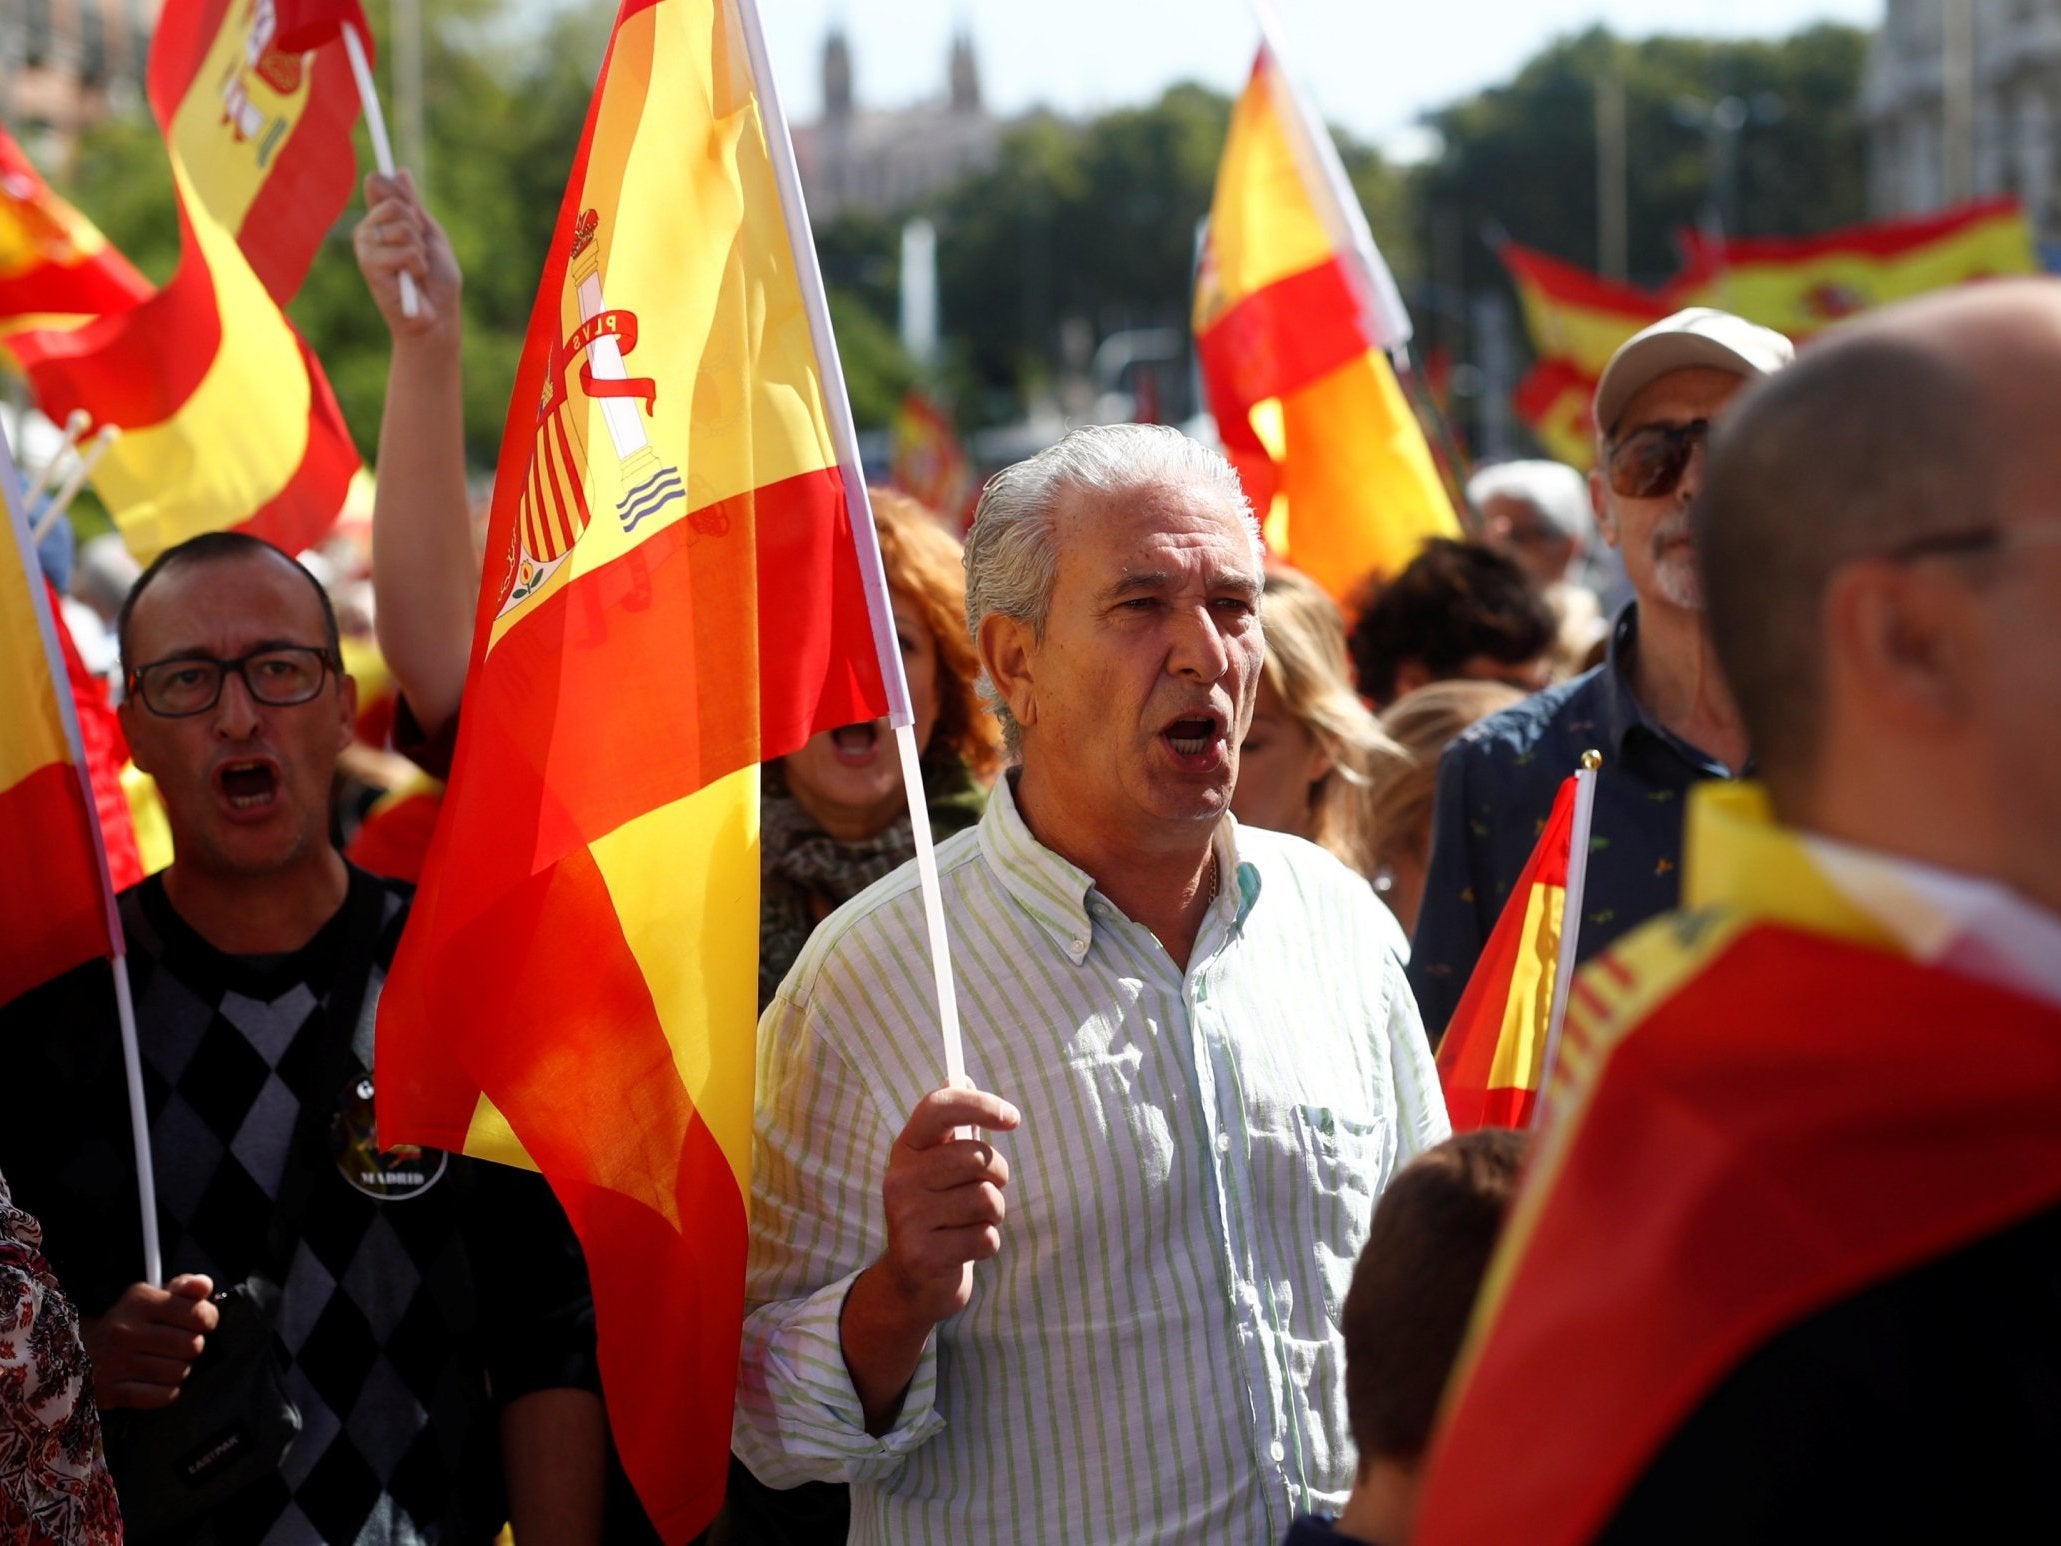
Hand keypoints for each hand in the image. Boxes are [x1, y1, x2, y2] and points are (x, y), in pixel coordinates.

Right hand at [81, 1275, 219, 1409]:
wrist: (78, 1352)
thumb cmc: (128, 1322)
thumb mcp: (152, 1296)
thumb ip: (185, 1288)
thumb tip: (205, 1287)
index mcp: (139, 1302)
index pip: (197, 1314)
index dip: (207, 1319)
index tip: (200, 1322)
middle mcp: (125, 1331)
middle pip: (192, 1346)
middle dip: (192, 1346)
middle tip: (178, 1345)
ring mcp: (115, 1363)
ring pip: (179, 1372)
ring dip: (179, 1369)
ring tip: (165, 1362)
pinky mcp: (110, 1391)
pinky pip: (162, 1396)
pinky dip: (167, 1392)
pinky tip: (156, 1382)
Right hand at [352, 169, 459, 336]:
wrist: (437, 317)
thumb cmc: (437, 281)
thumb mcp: (430, 236)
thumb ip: (413, 206)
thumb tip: (400, 171)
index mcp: (381, 220)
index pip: (379, 184)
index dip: (398, 191)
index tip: (412, 208)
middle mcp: (368, 230)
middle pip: (394, 203)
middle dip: (418, 227)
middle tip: (420, 251)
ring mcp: (366, 247)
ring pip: (402, 227)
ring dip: (420, 251)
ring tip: (416, 270)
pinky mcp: (370, 266)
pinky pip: (404, 251)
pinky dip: (417, 266)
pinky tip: (411, 281)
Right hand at [877, 1085, 1019, 1327]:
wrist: (912, 1284)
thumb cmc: (938, 1214)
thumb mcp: (937, 1168)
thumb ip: (951, 1128)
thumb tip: (961, 1076)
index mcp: (907, 1149)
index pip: (939, 1108)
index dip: (979, 1104)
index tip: (1013, 1119)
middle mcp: (900, 1178)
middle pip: (977, 1157)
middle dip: (997, 1175)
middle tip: (987, 1190)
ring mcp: (907, 1217)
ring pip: (986, 1199)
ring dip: (994, 1214)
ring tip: (972, 1223)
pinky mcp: (922, 1254)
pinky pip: (985, 1238)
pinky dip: (987, 1245)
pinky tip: (965, 1248)